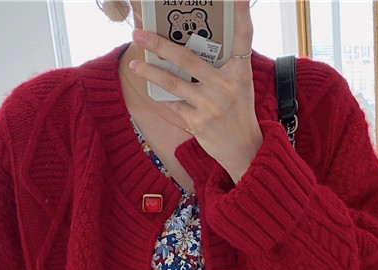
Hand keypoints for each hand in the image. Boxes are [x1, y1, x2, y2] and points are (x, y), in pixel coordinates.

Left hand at [129, 0, 261, 183]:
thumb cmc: (238, 110)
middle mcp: (226, 86)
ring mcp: (211, 105)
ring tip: (134, 63)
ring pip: (173, 82)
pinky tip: (152, 90)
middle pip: (187, 58)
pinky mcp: (199, 122)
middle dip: (159, 44)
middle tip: (138, 33)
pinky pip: (174, 104)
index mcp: (240, 70)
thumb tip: (189, 46)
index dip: (239, 11)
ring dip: (150, 72)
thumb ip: (221, 64)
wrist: (243, 148)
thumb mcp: (238, 83)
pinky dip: (163, 96)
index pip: (242, 35)